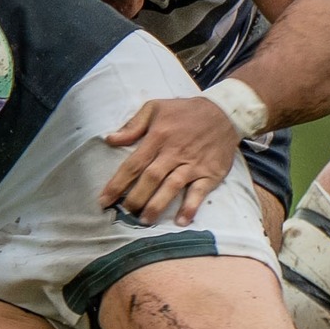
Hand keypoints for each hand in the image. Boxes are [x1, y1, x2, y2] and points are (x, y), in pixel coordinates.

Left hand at [99, 96, 242, 225]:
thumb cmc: (185, 111)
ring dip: (157, 205)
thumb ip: (132, 125)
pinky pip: (199, 192)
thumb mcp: (155, 108)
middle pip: (151, 178)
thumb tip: (110, 139)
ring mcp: (193, 164)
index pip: (133, 164)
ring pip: (172, 186)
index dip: (117, 184)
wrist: (225, 112)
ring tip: (145, 221)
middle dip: (135, 198)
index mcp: (158, 136)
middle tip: (124, 212)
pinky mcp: (210, 173)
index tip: (104, 200)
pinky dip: (190, 207)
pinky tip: (181, 221)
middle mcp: (174, 152)